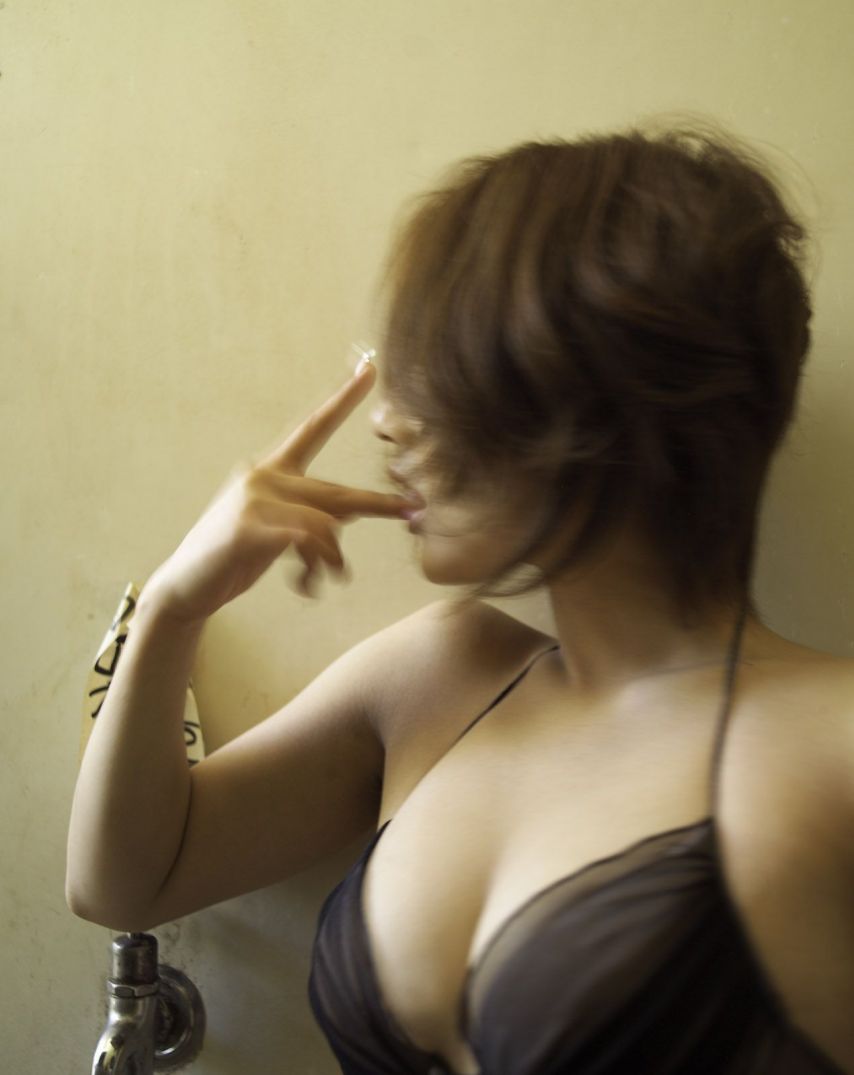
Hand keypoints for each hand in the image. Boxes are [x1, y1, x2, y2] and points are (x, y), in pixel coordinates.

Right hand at [142, 361, 410, 622]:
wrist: (186, 586)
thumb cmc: (234, 558)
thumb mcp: (278, 531)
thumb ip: (310, 515)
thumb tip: (347, 518)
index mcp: (271, 471)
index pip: (313, 427)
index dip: (343, 398)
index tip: (369, 366)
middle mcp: (263, 475)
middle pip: (336, 492)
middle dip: (377, 503)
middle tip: (413, 508)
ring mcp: (253, 499)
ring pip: (325, 523)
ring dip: (332, 560)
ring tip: (325, 580)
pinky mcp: (247, 527)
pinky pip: (305, 539)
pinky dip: (314, 566)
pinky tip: (306, 585)